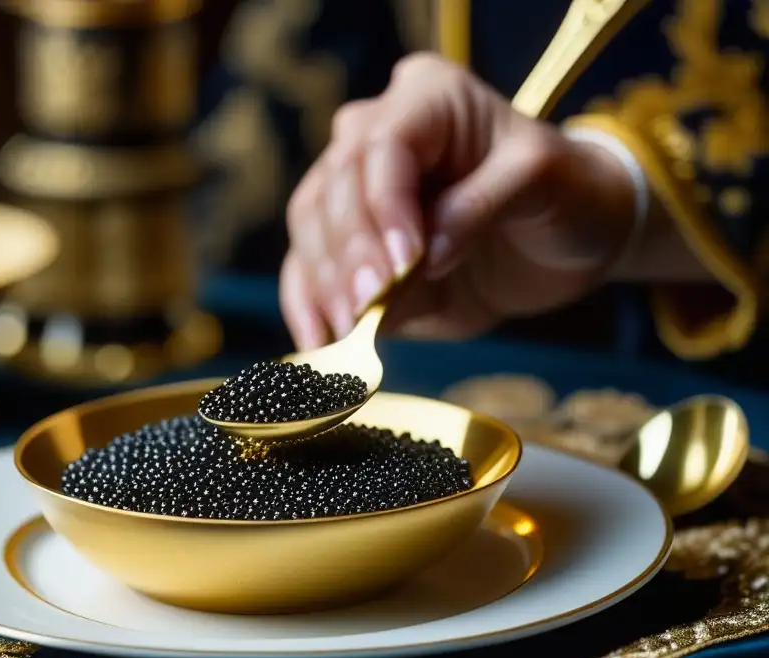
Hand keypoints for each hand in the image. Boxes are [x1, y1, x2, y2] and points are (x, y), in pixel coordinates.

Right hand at [279, 53, 636, 349]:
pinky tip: (315, 342)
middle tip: (367, 305)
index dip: (384, 206)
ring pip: (311, 229)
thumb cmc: (565, 193)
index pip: (383, 146)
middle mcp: (375, 134)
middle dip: (349, 253)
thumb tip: (423, 257)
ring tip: (346, 329)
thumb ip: (480, 208)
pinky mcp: (349, 245)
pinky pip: (309, 269)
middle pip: (334, 189)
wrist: (565, 239)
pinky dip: (308, 306)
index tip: (404, 264)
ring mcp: (355, 190)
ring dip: (323, 283)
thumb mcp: (542, 183)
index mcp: (427, 99)